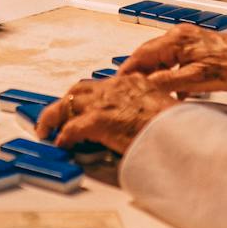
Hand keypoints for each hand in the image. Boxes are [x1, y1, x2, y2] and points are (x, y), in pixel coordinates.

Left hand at [35, 76, 179, 154]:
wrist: (181, 131)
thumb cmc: (177, 124)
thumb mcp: (161, 108)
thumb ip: (145, 110)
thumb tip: (138, 122)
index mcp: (132, 82)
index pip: (102, 86)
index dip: (88, 98)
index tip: (82, 107)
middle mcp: (115, 87)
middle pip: (79, 90)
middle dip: (65, 103)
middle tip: (55, 116)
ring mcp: (105, 103)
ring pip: (68, 103)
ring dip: (54, 116)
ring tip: (45, 130)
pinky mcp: (99, 120)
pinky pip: (72, 128)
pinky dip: (64, 137)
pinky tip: (61, 145)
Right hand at [123, 27, 226, 95]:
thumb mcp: (198, 79)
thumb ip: (169, 82)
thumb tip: (146, 86)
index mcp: (177, 39)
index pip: (142, 54)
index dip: (128, 70)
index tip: (118, 83)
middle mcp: (181, 36)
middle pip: (149, 55)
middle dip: (139, 74)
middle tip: (130, 92)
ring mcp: (190, 42)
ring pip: (162, 60)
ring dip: (155, 76)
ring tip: (149, 94)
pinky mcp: (198, 50)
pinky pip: (175, 62)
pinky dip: (170, 75)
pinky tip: (173, 91)